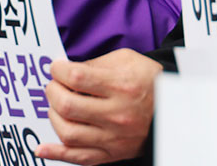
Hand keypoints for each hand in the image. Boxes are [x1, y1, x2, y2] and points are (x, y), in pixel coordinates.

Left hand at [35, 49, 160, 163]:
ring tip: (57, 106)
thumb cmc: (149, 80)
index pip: (75, 77)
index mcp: (121, 86)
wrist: (175, 109)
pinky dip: (57, 154)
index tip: (56, 67)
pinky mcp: (112, 154)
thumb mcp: (126, 60)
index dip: (57, 70)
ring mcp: (114, 138)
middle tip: (54, 85)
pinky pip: (80, 158)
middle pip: (67, 105)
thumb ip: (94, 65)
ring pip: (68, 132)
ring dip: (53, 116)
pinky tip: (41, 149)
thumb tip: (65, 70)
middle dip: (52, 90)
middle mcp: (117, 114)